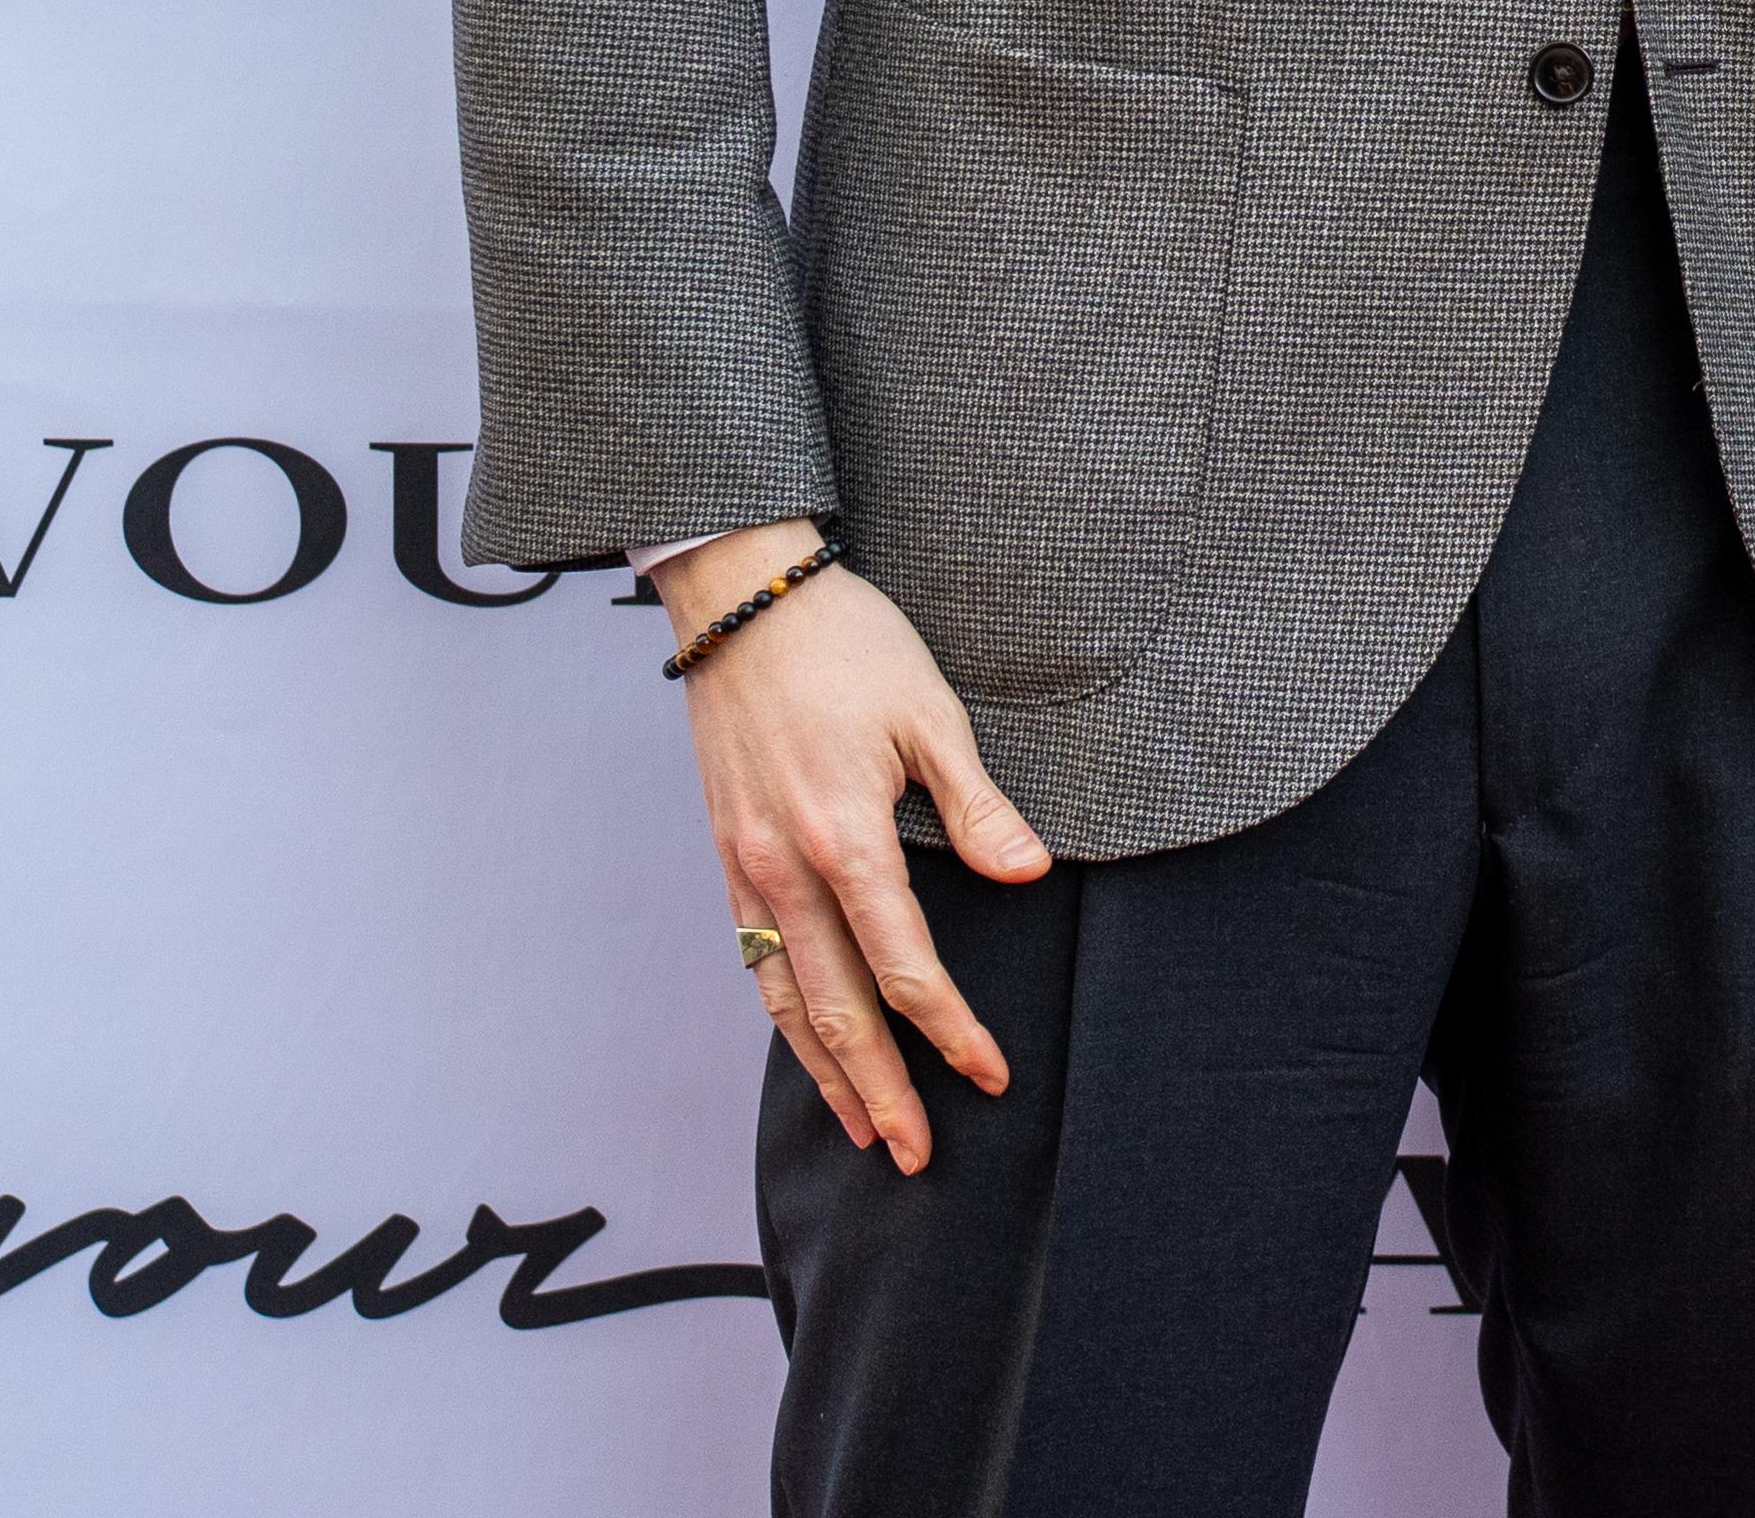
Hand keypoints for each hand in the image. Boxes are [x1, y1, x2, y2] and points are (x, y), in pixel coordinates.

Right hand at [660, 519, 1049, 1169]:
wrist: (743, 600)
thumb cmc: (847, 646)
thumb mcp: (931, 713)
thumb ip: (976, 805)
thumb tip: (1025, 875)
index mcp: (845, 838)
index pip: (906, 967)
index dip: (950, 1031)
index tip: (989, 1077)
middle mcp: (787, 868)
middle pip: (838, 1009)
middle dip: (879, 1090)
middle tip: (913, 1154)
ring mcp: (747, 866)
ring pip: (785, 998)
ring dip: (824, 1071)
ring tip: (859, 1128)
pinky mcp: (728, 852)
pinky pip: (752, 957)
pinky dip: (781, 1014)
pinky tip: (806, 1040)